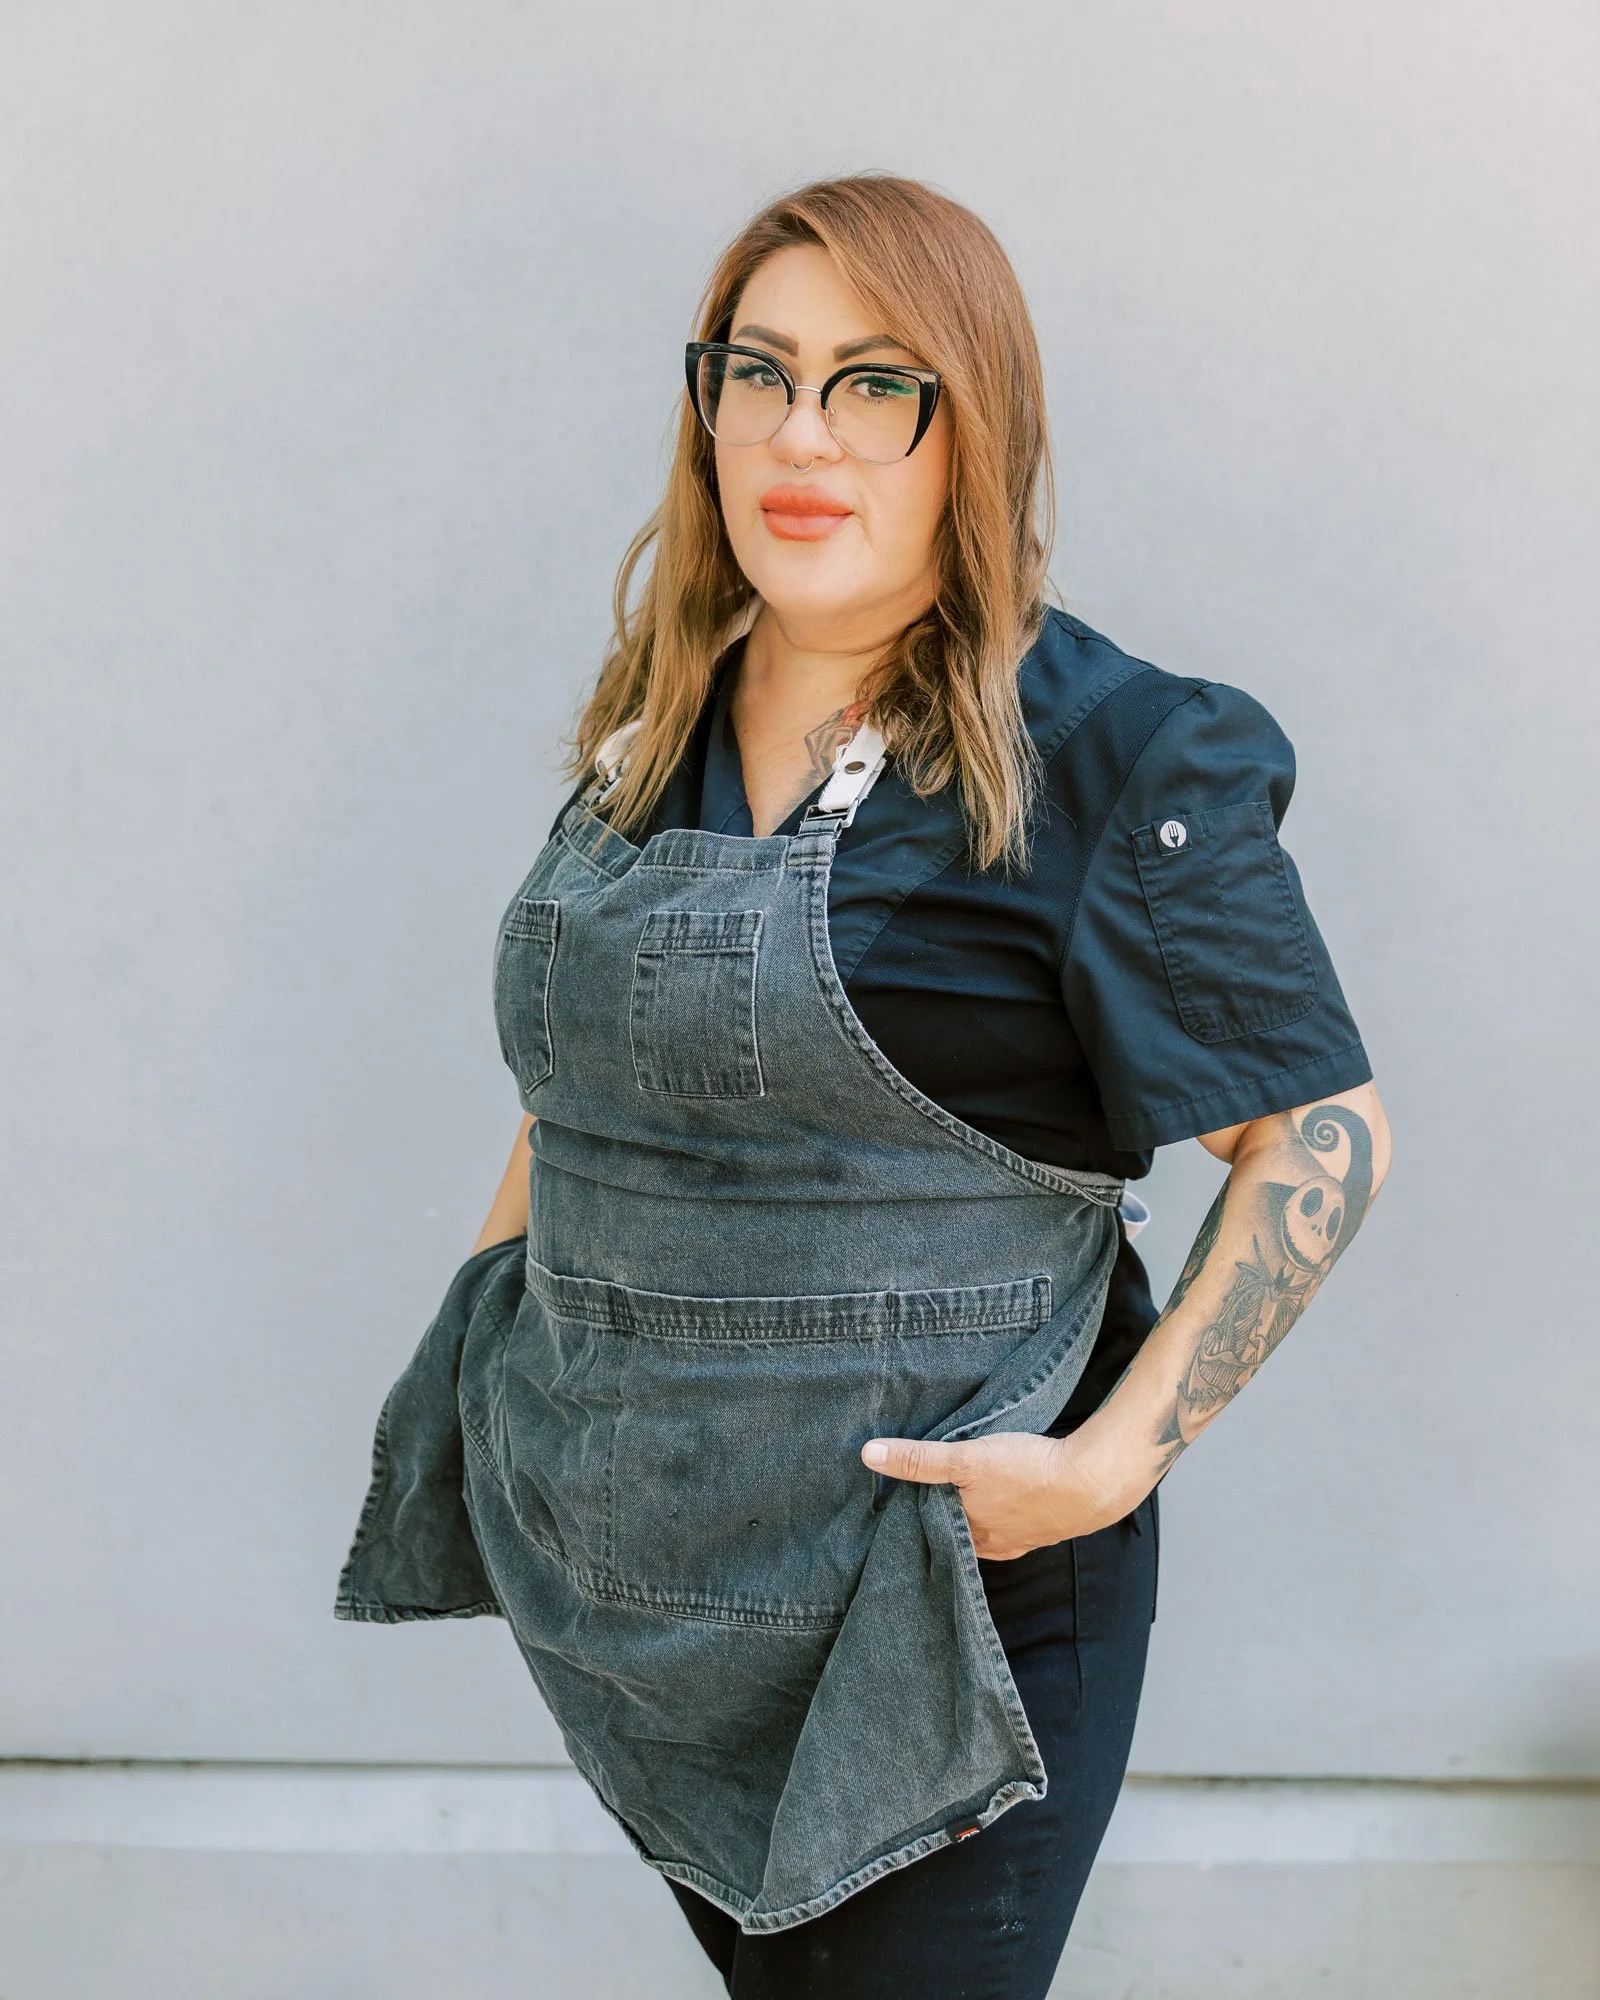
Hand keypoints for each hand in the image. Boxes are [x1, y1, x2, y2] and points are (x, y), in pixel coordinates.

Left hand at [861, 1429, 1142, 1560]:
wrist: (1093, 1483)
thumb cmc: (1028, 1472)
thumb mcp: (966, 1460)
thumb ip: (919, 1459)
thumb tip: (869, 1454)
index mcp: (969, 1533)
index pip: (930, 1531)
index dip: (915, 1515)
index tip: (897, 1503)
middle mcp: (993, 1543)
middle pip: (958, 1532)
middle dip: (944, 1516)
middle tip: (926, 1494)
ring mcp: (1023, 1537)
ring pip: (988, 1528)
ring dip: (976, 1514)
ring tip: (965, 1494)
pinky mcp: (1048, 1525)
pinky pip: (1017, 1522)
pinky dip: (1007, 1511)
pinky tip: (1008, 1499)